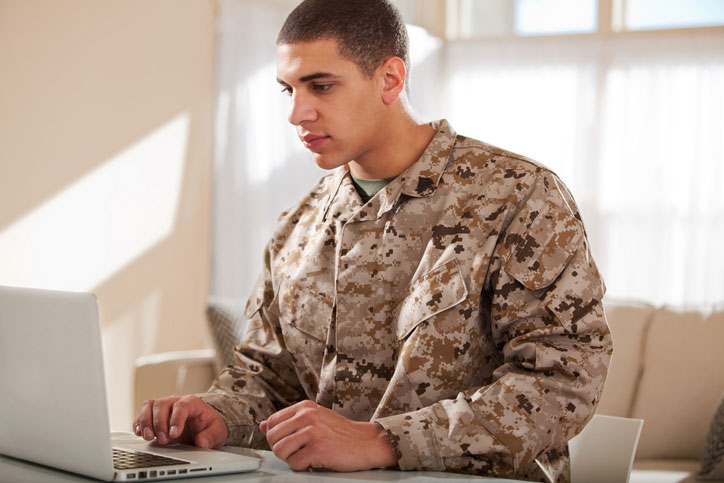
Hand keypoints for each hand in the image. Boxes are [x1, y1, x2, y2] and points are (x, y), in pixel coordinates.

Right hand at [133, 394, 227, 448]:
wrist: (203, 425)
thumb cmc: (209, 425)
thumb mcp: (217, 431)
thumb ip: (211, 436)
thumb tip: (202, 442)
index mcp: (192, 403)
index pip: (182, 406)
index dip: (176, 419)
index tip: (174, 434)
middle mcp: (176, 401)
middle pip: (162, 404)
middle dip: (160, 423)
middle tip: (164, 440)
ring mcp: (164, 406)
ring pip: (149, 406)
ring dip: (145, 422)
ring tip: (148, 437)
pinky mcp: (154, 414)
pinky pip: (142, 413)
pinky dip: (138, 422)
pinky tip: (140, 433)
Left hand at [259, 400, 396, 471]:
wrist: (367, 442)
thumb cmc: (342, 433)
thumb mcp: (315, 418)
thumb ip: (289, 420)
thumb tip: (262, 425)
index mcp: (305, 407)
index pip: (271, 421)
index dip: (275, 437)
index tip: (287, 442)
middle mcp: (307, 416)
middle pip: (272, 437)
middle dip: (281, 449)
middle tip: (297, 452)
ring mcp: (312, 432)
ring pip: (280, 451)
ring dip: (290, 459)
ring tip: (305, 456)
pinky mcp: (318, 449)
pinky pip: (294, 464)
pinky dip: (302, 467)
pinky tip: (314, 462)